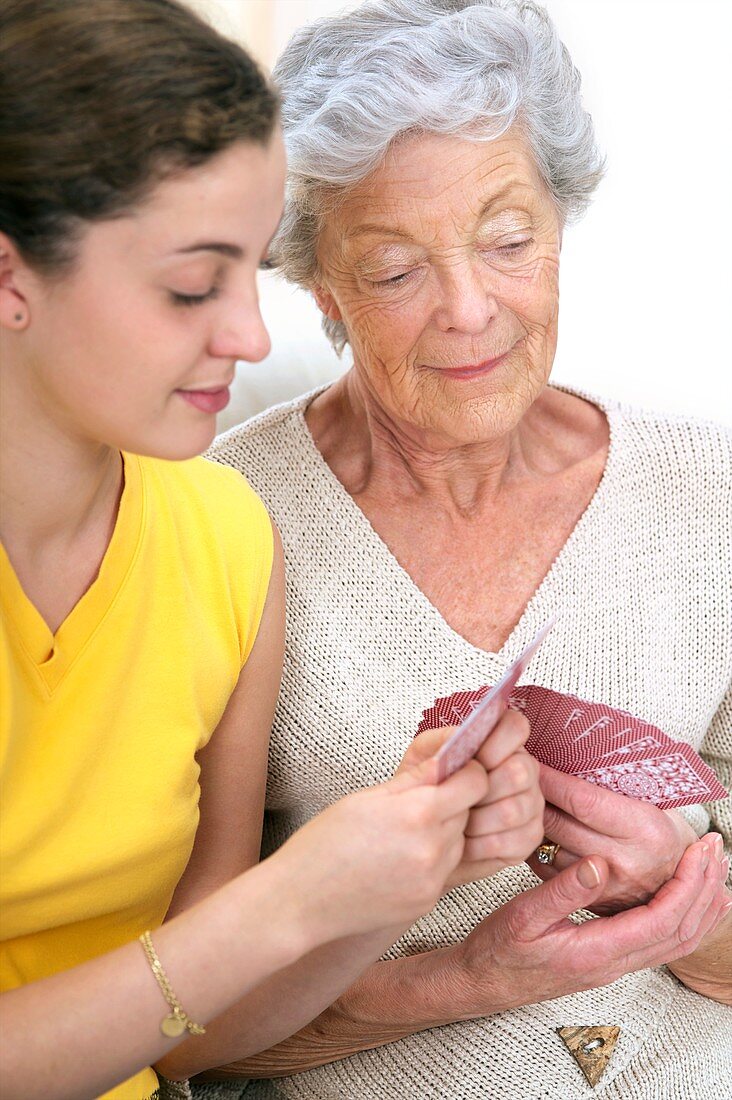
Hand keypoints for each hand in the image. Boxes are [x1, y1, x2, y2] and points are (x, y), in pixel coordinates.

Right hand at [274, 752, 489, 942]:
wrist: (300, 901)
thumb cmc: (324, 843)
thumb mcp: (367, 797)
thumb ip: (415, 779)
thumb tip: (448, 759)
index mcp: (417, 813)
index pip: (474, 784)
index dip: (468, 772)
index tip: (457, 769)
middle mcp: (432, 848)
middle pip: (466, 813)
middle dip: (451, 803)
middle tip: (417, 802)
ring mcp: (432, 880)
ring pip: (458, 842)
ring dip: (443, 832)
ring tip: (402, 833)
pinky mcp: (427, 901)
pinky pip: (444, 869)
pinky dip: (431, 859)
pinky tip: (398, 858)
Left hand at [400, 711, 543, 887]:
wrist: (424, 833)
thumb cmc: (427, 790)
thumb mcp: (423, 759)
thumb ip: (441, 742)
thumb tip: (459, 739)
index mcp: (500, 743)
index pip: (515, 726)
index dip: (497, 741)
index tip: (475, 757)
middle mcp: (523, 769)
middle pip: (520, 771)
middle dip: (482, 789)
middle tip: (458, 798)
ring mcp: (531, 802)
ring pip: (514, 809)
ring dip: (477, 821)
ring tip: (456, 823)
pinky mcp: (530, 835)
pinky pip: (514, 840)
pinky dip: (482, 845)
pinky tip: (465, 843)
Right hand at [452, 840, 728, 1015]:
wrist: (483, 982)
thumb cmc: (498, 949)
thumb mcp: (522, 915)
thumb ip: (563, 892)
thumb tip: (600, 865)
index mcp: (597, 952)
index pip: (662, 921)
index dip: (688, 884)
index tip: (700, 849)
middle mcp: (614, 964)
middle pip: (680, 934)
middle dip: (704, 889)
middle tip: (717, 849)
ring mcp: (614, 966)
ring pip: (675, 943)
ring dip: (700, 906)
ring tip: (715, 871)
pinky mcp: (609, 960)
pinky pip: (661, 943)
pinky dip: (684, 918)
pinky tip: (686, 899)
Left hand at [528, 763, 711, 913]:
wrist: (681, 877)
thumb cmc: (659, 827)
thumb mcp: (649, 799)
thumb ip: (611, 784)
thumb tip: (562, 753)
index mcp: (644, 828)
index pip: (581, 801)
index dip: (549, 780)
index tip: (530, 762)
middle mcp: (625, 861)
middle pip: (558, 825)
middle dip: (531, 797)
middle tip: (513, 776)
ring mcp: (606, 885)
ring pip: (547, 849)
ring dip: (528, 822)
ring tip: (516, 799)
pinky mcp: (589, 901)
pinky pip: (545, 870)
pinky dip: (533, 846)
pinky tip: (529, 827)